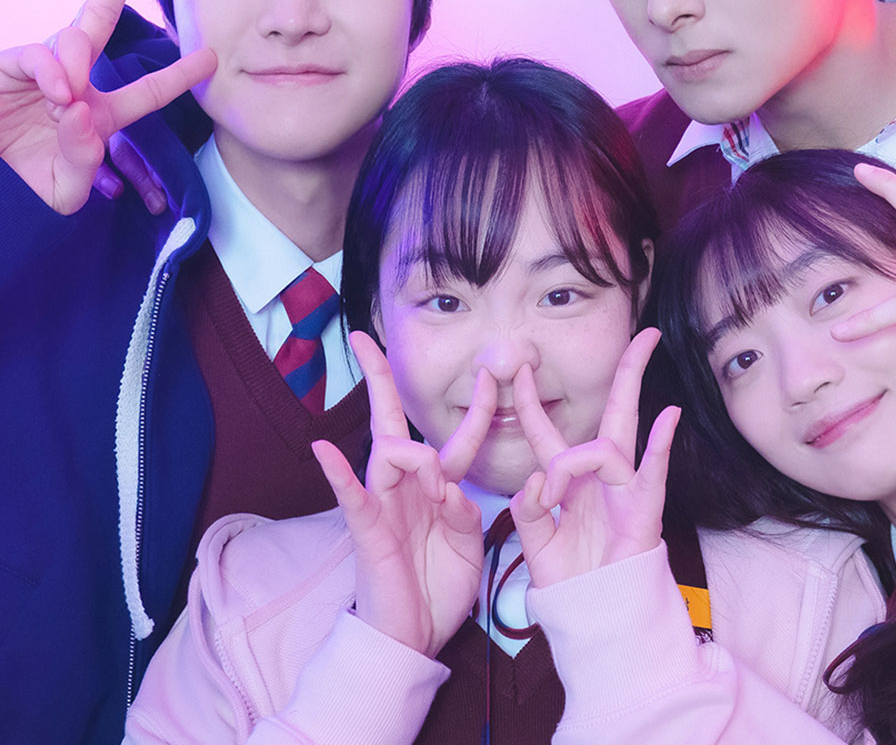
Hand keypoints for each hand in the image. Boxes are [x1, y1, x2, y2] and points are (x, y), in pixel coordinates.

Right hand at [0, 0, 215, 212]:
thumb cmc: (25, 185)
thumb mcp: (65, 189)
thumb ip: (84, 161)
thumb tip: (85, 114)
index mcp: (100, 112)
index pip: (148, 91)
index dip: (180, 75)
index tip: (213, 56)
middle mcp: (75, 82)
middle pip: (100, 18)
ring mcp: (43, 70)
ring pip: (74, 40)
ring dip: (78, 66)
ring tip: (67, 102)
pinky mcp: (10, 66)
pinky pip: (40, 55)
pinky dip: (52, 70)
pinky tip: (58, 93)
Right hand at [312, 330, 495, 656]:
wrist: (413, 638)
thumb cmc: (438, 586)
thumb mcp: (468, 542)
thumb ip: (464, 508)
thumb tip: (451, 484)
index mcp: (438, 486)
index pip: (457, 438)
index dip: (477, 407)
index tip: (491, 374)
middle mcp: (406, 485)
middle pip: (392, 420)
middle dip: (380, 377)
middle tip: (364, 339)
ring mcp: (382, 502)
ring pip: (388, 452)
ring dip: (415, 457)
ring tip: (437, 489)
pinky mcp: (367, 528)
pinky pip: (349, 494)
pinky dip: (337, 472)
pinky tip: (322, 449)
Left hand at [509, 327, 679, 588]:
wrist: (595, 619)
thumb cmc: (569, 580)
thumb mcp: (533, 542)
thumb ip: (527, 509)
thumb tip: (537, 478)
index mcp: (569, 481)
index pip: (549, 430)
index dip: (534, 400)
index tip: (523, 369)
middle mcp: (601, 476)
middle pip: (614, 412)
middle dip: (628, 371)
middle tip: (644, 333)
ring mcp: (627, 490)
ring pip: (606, 448)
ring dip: (572, 464)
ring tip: (553, 495)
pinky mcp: (644, 511)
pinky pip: (652, 473)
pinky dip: (660, 445)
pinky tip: (668, 416)